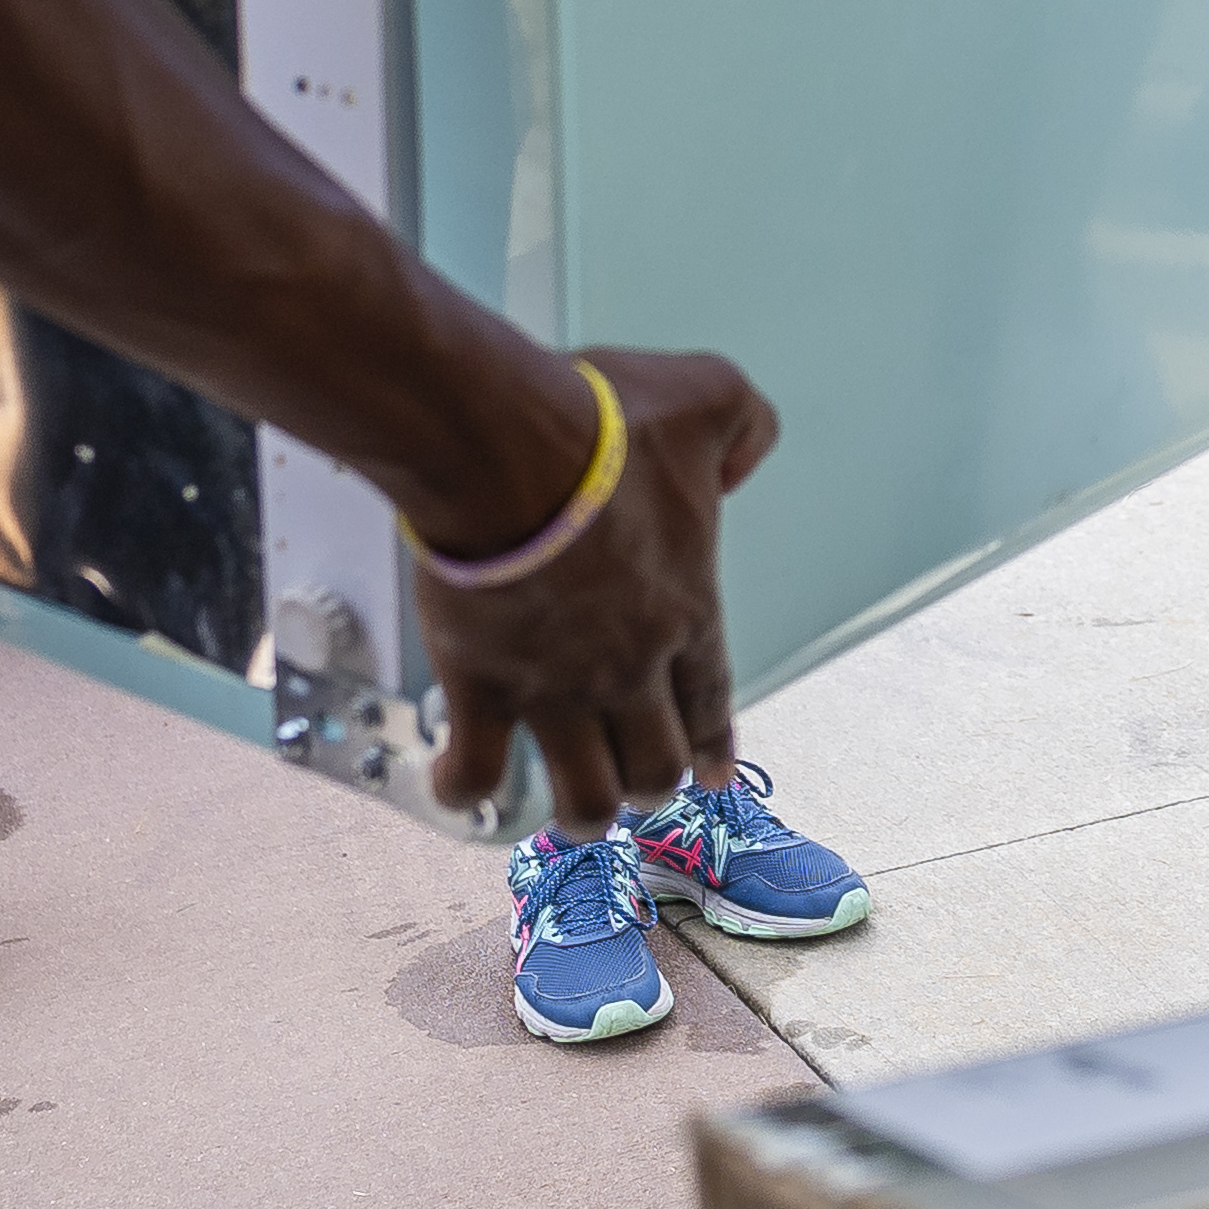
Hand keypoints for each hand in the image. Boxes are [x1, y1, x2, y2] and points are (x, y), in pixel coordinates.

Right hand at [413, 344, 779, 834]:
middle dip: (651, 780)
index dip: (713, 743)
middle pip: (656, 764)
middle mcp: (630, 666)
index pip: (710, 698)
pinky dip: (469, 789)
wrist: (505, 446)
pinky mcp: (484, 687)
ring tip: (573, 809)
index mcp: (685, 610)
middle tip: (636, 779)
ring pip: (587, 793)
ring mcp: (557, 686)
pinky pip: (480, 771)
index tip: (712, 774)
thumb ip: (745, 425)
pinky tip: (462, 785)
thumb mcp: (706, 398)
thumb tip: (747, 456)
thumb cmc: (600, 426)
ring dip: (583, 810)